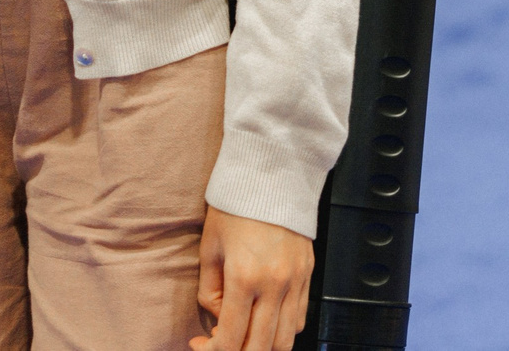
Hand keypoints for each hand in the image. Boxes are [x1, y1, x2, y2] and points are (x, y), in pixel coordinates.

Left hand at [192, 208, 310, 350]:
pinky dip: (282, 331)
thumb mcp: (210, 246)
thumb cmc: (236, 204)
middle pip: (259, 348)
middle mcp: (274, 285)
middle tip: (220, 347)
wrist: (272, 174)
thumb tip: (218, 315)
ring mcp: (295, 282)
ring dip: (261, 348)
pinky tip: (266, 323)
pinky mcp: (307, 275)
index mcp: (244, 277)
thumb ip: (209, 289)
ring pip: (284, 340)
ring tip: (244, 339)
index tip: (200, 345)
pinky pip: (299, 319)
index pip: (230, 338)